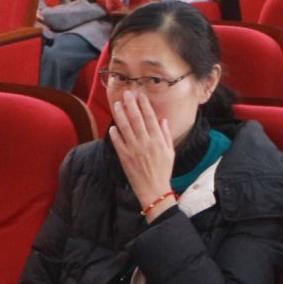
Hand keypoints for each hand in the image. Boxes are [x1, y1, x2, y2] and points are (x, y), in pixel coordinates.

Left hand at [109, 87, 176, 209]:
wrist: (154, 189)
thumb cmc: (163, 170)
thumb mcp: (170, 151)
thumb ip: (165, 134)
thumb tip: (163, 120)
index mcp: (157, 140)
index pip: (150, 117)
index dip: (144, 105)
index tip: (140, 94)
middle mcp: (145, 142)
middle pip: (136, 119)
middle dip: (131, 104)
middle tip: (127, 93)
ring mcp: (133, 149)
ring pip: (125, 128)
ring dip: (120, 115)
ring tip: (117, 104)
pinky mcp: (124, 157)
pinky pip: (118, 142)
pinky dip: (115, 133)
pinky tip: (113, 126)